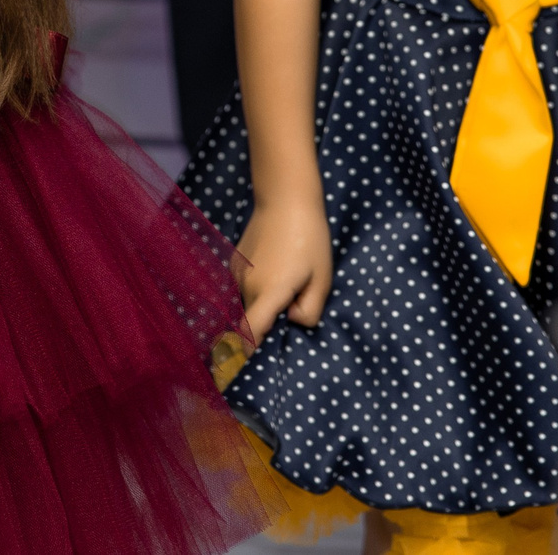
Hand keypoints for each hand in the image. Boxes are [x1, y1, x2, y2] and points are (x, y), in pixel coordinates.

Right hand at [236, 196, 333, 342]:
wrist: (285, 198)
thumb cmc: (310, 239)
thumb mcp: (322, 279)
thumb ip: (310, 310)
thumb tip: (293, 321)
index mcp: (270, 292)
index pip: (251, 333)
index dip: (252, 350)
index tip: (258, 359)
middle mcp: (248, 286)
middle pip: (253, 320)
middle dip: (271, 322)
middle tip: (296, 303)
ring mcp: (237, 273)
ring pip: (249, 303)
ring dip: (265, 303)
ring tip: (289, 279)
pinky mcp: (235, 262)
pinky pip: (245, 287)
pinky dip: (258, 288)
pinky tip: (276, 267)